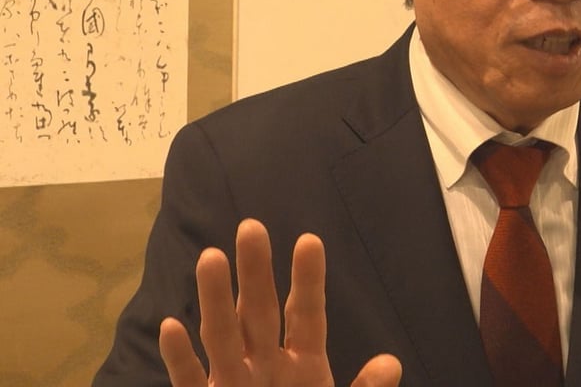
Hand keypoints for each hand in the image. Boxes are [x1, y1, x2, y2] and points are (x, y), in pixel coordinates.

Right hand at [158, 218, 401, 386]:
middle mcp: (267, 366)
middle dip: (256, 273)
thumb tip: (392, 363)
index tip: (309, 240)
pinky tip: (171, 326)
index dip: (308, 280)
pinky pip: (190, 382)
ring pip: (223, 337)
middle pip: (260, 312)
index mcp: (305, 365)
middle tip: (252, 227)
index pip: (307, 314)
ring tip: (211, 258)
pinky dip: (180, 358)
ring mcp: (234, 385)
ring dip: (215, 300)